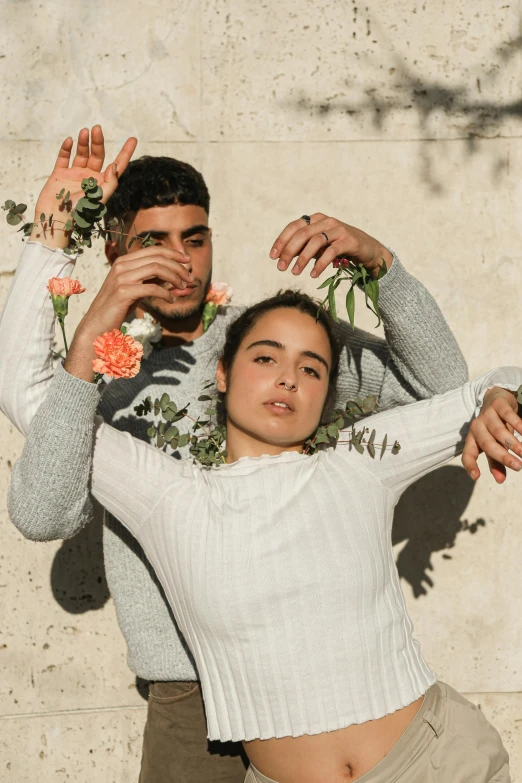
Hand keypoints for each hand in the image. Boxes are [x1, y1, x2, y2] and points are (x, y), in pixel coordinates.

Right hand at [31, 125, 136, 248]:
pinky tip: (70, 141)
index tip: (133, 139)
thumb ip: (110, 183)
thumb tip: (115, 166)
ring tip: (85, 131)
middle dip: (98, 142)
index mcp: (102, 184)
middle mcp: (90, 178)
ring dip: (84, 142)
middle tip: (97, 129)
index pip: (117, 166)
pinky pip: (64, 158)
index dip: (125, 153)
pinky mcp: (59, 174)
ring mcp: (74, 175)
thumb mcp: (99, 199)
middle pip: (97, 155)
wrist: (55, 220)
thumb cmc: (79, 213)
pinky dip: (66, 149)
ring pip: (81, 154)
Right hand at [76, 246, 193, 343]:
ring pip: (156, 268)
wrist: (98, 324)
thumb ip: (151, 280)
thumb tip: (173, 275)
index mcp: (124, 261)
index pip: (153, 250)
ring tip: (182, 287)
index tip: (187, 260)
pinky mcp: (123, 292)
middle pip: (157, 258)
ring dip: (174, 277)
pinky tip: (171, 300)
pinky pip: (152, 288)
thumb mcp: (137, 289)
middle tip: (189, 278)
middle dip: (178, 266)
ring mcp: (121, 277)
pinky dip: (166, 293)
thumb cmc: (118, 307)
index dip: (172, 253)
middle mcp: (121, 265)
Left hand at [269, 214, 392, 278]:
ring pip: (315, 241)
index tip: (272, 256)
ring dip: (302, 258)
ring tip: (295, 272)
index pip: (294, 226)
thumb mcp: (320, 246)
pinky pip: (330, 252)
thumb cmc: (342, 249)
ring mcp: (339, 230)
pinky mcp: (349, 240)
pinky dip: (320, 264)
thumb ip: (304, 247)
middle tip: (281, 267)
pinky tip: (314, 274)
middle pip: (302, 234)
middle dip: (289, 251)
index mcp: (317, 219)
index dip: (281, 240)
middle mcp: (327, 221)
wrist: (370, 252)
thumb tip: (284, 256)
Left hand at [462, 387, 521, 482]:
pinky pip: (509, 416)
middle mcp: (477, 427)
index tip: (476, 477)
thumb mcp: (493, 445)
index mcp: (472, 439)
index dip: (470, 465)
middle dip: (502, 457)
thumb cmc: (494, 428)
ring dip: (513, 444)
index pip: (468, 454)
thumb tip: (500, 481)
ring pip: (499, 431)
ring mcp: (487, 415)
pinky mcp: (498, 405)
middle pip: (487, 444)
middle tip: (518, 467)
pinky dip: (518, 425)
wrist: (496, 399)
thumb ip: (495, 463)